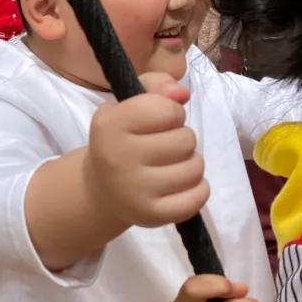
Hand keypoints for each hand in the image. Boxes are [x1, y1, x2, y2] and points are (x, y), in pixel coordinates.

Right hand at [85, 72, 208, 229]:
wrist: (102, 188)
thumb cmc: (121, 139)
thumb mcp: (128, 105)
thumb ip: (156, 86)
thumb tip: (182, 94)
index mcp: (109, 126)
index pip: (167, 109)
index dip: (170, 112)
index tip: (156, 121)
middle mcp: (118, 158)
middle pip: (186, 139)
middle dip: (181, 138)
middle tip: (163, 146)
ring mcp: (135, 190)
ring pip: (195, 167)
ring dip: (190, 163)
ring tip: (170, 165)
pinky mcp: (151, 215)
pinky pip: (199, 196)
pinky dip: (197, 189)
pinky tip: (179, 185)